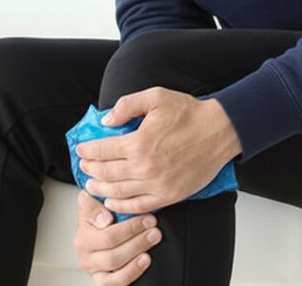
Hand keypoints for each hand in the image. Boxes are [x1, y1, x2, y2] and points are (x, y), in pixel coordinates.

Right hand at [74, 190, 160, 285]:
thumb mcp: (93, 204)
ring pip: (115, 264)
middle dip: (138, 238)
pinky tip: (144, 259)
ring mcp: (93, 269)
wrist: (99, 232)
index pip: (108, 234)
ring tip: (152, 239)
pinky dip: (132, 271)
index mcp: (83, 235)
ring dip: (137, 250)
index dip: (130, 227)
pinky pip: (115, 282)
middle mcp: (85, 254)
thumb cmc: (99, 217)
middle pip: (113, 250)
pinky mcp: (102, 281)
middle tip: (154, 229)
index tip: (148, 218)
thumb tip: (105, 219)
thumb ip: (93, 204)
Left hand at [76, 87, 241, 214]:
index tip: (81, 149)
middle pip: (106, 174)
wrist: (220, 130)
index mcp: (138, 143)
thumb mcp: (155, 97)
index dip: (87, 150)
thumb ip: (126, 106)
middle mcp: (144, 167)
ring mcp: (157, 184)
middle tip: (83, 167)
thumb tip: (106, 120)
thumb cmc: (189, 113)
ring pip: (118, 192)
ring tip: (91, 185)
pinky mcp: (169, 195)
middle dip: (90, 170)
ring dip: (100, 190)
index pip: (102, 150)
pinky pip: (138, 206)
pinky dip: (121, 206)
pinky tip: (112, 202)